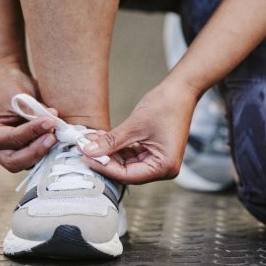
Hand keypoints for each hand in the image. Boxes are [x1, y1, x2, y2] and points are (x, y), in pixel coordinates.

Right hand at [0, 65, 57, 171]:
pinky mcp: (28, 153)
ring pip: (29, 163)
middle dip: (37, 151)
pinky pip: (39, 159)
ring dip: (45, 151)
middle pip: (15, 162)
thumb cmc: (10, 89)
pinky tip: (60, 138)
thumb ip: (33, 112)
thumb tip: (53, 120)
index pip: (11, 139)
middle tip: (53, 137)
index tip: (49, 121)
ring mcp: (13, 154)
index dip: (32, 132)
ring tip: (57, 134)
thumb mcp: (18, 97)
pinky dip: (50, 150)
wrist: (12, 84)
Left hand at [81, 79, 198, 183]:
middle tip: (84, 149)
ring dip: (109, 152)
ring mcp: (158, 159)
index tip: (86, 158)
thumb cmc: (165, 106)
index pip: (128, 175)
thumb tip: (89, 152)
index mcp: (164, 167)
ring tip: (90, 141)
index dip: (105, 167)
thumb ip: (111, 142)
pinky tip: (101, 139)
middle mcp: (163, 168)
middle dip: (105, 159)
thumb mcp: (134, 126)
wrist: (181, 90)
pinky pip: (131, 153)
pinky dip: (117, 147)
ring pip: (126, 162)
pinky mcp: (153, 151)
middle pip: (127, 171)